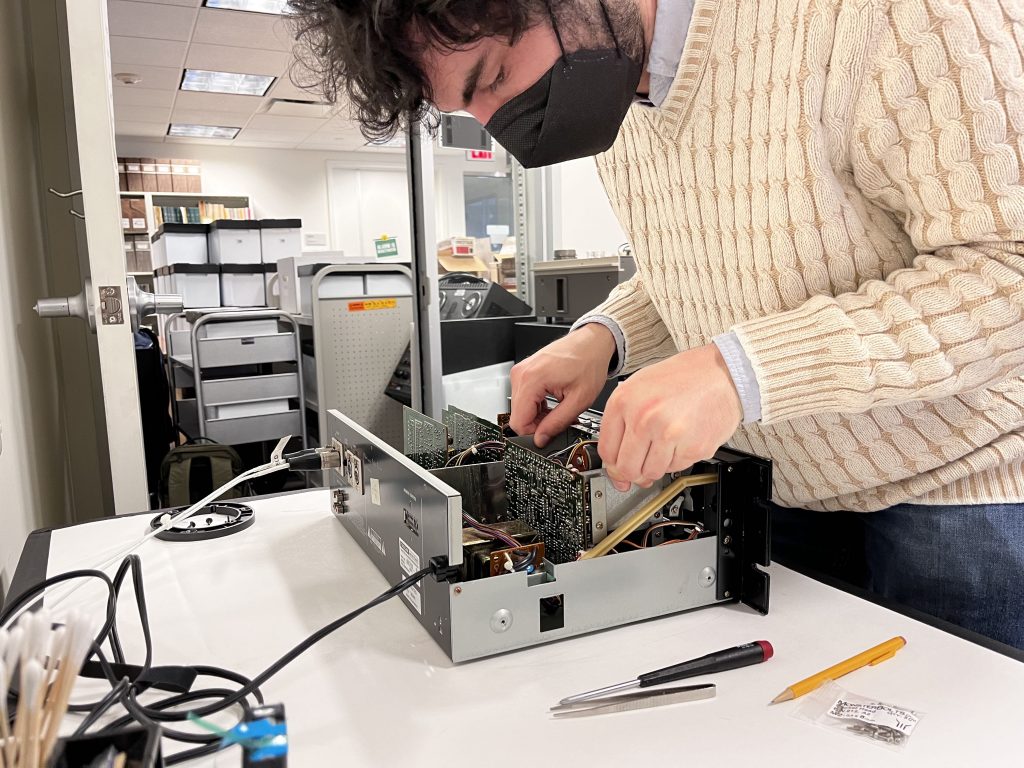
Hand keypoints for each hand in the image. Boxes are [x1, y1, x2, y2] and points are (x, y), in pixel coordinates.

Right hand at [509, 324, 615, 446]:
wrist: (592, 342)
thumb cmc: (589, 362)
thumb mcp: (579, 400)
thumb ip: (557, 423)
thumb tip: (541, 439)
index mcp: (531, 379)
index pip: (518, 422)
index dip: (534, 433)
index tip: (549, 434)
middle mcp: (521, 374)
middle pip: (519, 416)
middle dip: (538, 424)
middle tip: (560, 420)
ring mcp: (521, 372)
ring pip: (521, 409)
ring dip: (539, 415)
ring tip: (560, 409)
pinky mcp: (524, 372)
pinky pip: (524, 398)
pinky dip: (537, 405)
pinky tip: (553, 402)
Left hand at [599, 344, 742, 491]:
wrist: (721, 372)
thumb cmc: (683, 377)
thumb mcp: (640, 387)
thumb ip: (622, 423)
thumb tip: (615, 464)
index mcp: (625, 401)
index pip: (606, 451)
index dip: (612, 465)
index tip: (618, 468)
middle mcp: (644, 418)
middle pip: (626, 469)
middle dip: (632, 472)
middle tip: (641, 465)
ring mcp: (669, 434)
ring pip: (651, 473)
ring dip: (656, 465)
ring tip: (665, 444)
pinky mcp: (693, 447)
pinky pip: (675, 468)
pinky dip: (677, 459)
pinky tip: (682, 440)